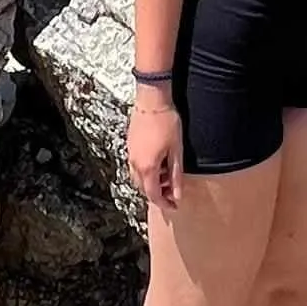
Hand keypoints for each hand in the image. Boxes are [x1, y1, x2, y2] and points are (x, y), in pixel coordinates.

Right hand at [127, 87, 184, 214]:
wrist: (152, 99)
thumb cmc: (167, 123)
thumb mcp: (177, 152)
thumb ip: (175, 176)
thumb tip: (177, 196)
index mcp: (147, 167)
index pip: (153, 195)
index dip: (164, 203)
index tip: (175, 206)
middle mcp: (135, 164)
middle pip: (143, 188)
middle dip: (157, 194)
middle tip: (173, 193)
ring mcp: (130, 154)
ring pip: (138, 178)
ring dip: (151, 183)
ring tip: (167, 177)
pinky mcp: (130, 146)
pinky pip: (135, 167)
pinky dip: (146, 172)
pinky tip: (158, 163)